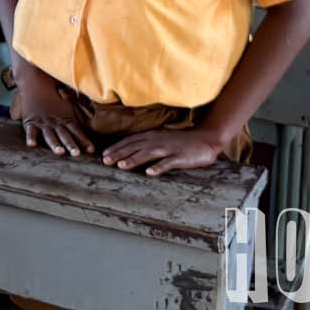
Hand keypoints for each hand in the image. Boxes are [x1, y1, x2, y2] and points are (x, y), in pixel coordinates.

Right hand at [17, 72, 94, 156]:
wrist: (36, 82)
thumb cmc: (53, 93)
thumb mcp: (68, 103)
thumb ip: (79, 111)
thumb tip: (95, 114)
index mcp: (65, 118)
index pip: (76, 131)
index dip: (83, 140)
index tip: (91, 150)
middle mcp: (55, 122)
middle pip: (64, 135)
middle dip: (70, 144)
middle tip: (76, 154)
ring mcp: (42, 122)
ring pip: (49, 135)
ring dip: (54, 143)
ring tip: (59, 151)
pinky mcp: (30, 120)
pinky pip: (30, 130)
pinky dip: (31, 137)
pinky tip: (32, 144)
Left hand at [103, 126, 224, 175]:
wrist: (206, 138)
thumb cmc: (182, 141)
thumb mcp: (161, 139)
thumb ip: (147, 143)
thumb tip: (130, 150)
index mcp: (152, 136)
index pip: (130, 141)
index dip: (116, 148)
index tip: (103, 155)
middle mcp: (157, 141)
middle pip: (135, 147)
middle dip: (119, 154)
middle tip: (105, 161)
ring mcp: (168, 149)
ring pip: (147, 154)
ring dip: (133, 159)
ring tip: (121, 166)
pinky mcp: (180, 157)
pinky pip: (168, 163)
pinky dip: (158, 167)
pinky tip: (149, 172)